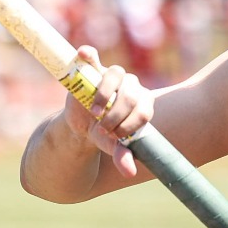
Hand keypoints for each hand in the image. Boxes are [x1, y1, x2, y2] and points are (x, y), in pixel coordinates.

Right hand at [62, 44, 153, 178]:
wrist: (83, 126)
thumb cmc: (104, 134)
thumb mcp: (112, 144)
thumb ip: (122, 155)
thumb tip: (129, 172)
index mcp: (143, 101)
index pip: (144, 108)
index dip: (131, 123)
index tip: (116, 136)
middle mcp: (131, 85)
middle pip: (131, 94)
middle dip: (116, 114)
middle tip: (103, 128)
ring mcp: (112, 75)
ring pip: (116, 75)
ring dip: (105, 95)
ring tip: (95, 112)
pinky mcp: (91, 70)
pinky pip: (92, 57)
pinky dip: (89, 54)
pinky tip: (84, 54)